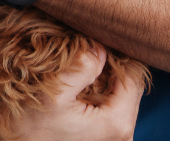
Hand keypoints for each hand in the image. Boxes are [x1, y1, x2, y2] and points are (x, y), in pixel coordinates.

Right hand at [0, 47, 142, 140]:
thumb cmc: (33, 126)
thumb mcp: (54, 93)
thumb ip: (80, 68)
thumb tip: (99, 48)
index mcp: (117, 122)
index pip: (135, 76)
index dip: (117, 53)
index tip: (96, 39)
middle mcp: (124, 131)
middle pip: (130, 84)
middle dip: (111, 64)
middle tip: (87, 48)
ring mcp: (116, 134)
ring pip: (122, 92)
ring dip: (105, 75)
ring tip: (83, 63)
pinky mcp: (106, 132)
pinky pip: (113, 102)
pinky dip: (101, 87)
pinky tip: (83, 81)